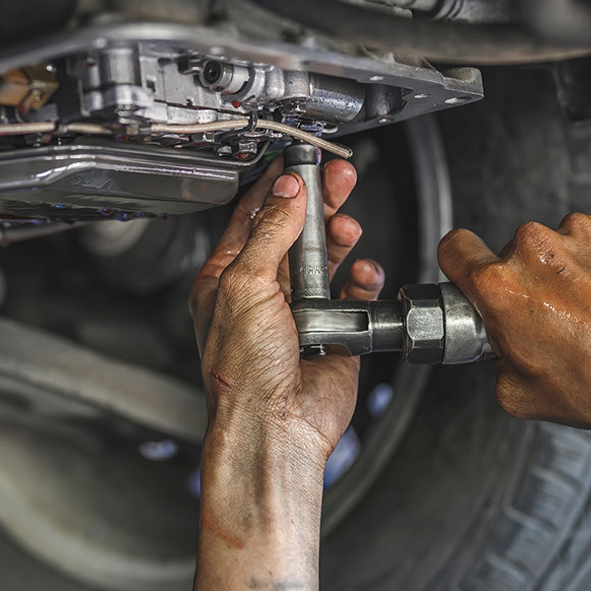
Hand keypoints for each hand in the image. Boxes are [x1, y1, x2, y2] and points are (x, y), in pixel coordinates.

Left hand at [189, 156, 384, 463]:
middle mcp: (263, 293)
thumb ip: (269, 232)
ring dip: (339, 239)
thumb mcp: (246, 286)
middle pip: (294, 232)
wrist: (277, 426)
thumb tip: (286, 193)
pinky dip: (361, 279)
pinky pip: (353, 294)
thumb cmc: (244, 374)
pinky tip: (361, 273)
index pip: (252, 218)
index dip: (276, 188)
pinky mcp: (333, 330)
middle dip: (317, 204)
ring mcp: (299, 312)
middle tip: (338, 179)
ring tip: (348, 225)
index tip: (297, 164)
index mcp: (228, 279)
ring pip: (326, 260)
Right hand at [438, 207, 590, 430]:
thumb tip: (501, 344)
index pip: (454, 247)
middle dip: (532, 279)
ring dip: (573, 267)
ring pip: (562, 242)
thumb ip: (495, 357)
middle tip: (560, 315)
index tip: (473, 269)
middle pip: (516, 252)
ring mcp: (580, 230)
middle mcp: (534, 248)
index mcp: (501, 286)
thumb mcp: (520, 393)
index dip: (461, 261)